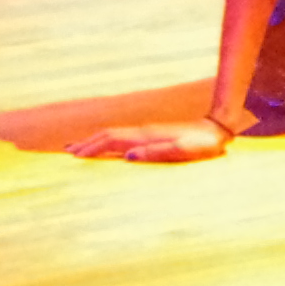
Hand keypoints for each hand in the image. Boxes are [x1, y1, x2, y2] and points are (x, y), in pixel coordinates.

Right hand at [71, 117, 228, 162]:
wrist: (217, 128)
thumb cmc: (202, 144)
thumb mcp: (182, 150)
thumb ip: (156, 152)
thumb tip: (128, 156)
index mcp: (146, 136)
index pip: (112, 140)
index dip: (93, 148)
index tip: (74, 156)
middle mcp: (143, 131)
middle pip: (108, 135)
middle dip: (87, 143)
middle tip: (67, 153)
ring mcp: (147, 132)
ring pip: (114, 134)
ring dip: (95, 141)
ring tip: (77, 148)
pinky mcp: (152, 135)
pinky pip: (123, 137)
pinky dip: (108, 140)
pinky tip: (107, 146)